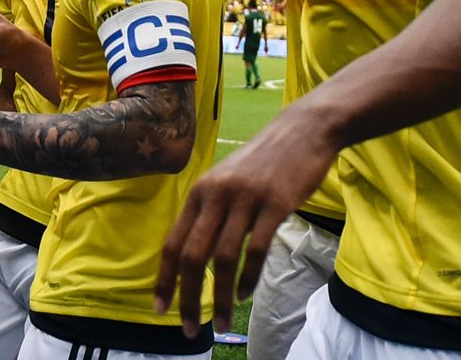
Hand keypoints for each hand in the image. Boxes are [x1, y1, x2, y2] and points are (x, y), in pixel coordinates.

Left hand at [153, 102, 335, 336]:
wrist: (301, 132)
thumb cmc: (263, 164)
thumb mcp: (225, 182)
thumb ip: (210, 213)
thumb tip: (194, 256)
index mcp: (199, 192)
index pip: (172, 243)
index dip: (163, 279)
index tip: (159, 309)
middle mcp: (216, 195)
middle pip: (191, 255)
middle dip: (187, 297)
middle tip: (190, 328)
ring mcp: (245, 198)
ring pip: (222, 258)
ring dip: (219, 296)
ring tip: (220, 322)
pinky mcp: (275, 203)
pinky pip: (255, 250)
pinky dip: (247, 278)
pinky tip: (244, 295)